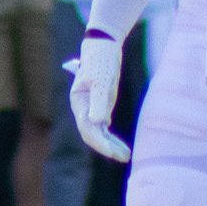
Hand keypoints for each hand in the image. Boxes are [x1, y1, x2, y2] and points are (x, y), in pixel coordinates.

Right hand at [65, 34, 129, 160]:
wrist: (103, 48)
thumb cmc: (101, 62)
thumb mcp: (101, 81)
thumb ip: (99, 101)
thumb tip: (97, 122)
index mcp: (79, 103)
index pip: (87, 130)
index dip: (100, 143)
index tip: (113, 153)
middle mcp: (83, 108)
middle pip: (93, 135)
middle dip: (107, 148)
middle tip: (125, 157)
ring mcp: (91, 108)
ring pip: (99, 133)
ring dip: (111, 145)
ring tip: (127, 155)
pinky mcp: (100, 106)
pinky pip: (104, 127)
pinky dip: (112, 137)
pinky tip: (121, 145)